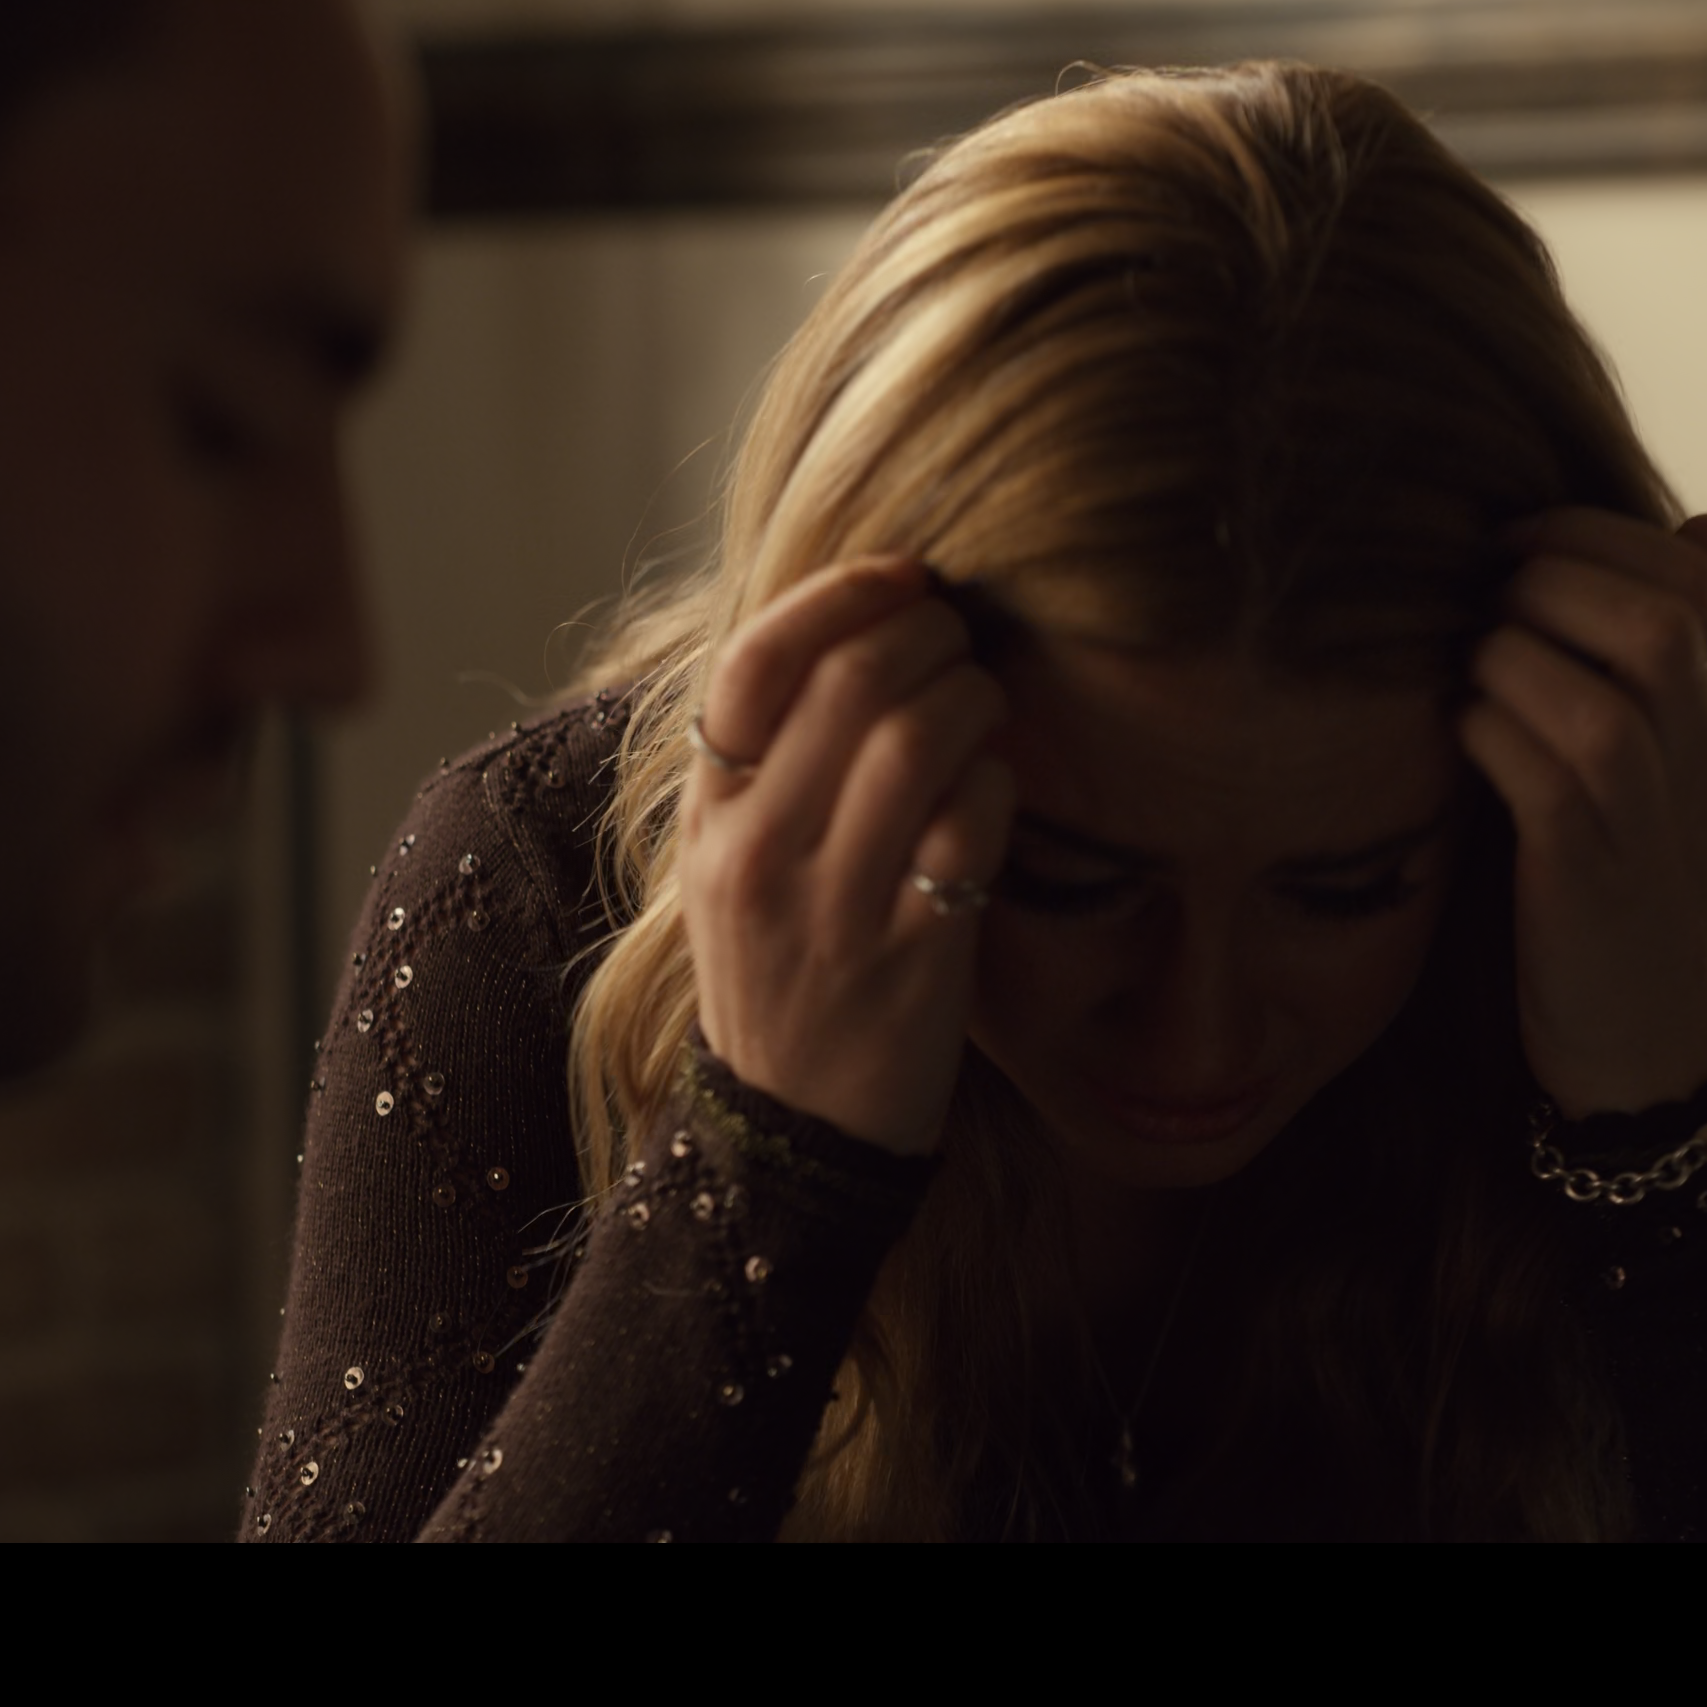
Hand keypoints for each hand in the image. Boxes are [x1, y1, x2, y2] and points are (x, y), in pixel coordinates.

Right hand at [683, 557, 1014, 1156]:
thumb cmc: (777, 971)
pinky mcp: (912, 956)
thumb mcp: (727, 863)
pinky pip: (971, 823)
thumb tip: (844, 627)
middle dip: (928, 632)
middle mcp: (759, 856)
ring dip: (972, 697)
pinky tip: (995, 790)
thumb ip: (763, 759)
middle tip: (960, 638)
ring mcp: (834, 909)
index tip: (900, 576)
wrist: (792, 1130)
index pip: (755, 662)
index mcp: (708, 819)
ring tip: (983, 706)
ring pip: (914, 739)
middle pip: (849, 680)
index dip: (839, 594)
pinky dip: (997, 784)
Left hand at [1459, 509, 1706, 1117]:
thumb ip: (1662, 653)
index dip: (1597, 537)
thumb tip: (1704, 525)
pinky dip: (1488, 735)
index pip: (1692, 586)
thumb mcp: (1662, 758)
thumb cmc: (1624, 879)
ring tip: (1467, 665)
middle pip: (1656, 626)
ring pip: (1599, 700)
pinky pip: (1540, 779)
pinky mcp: (1584, 879)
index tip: (1516, 538)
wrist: (1642, 1043)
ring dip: (1510, 658)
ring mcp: (1646, 823)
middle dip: (1551, 583)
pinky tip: (1458, 735)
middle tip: (1482, 597)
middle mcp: (1697, 764)